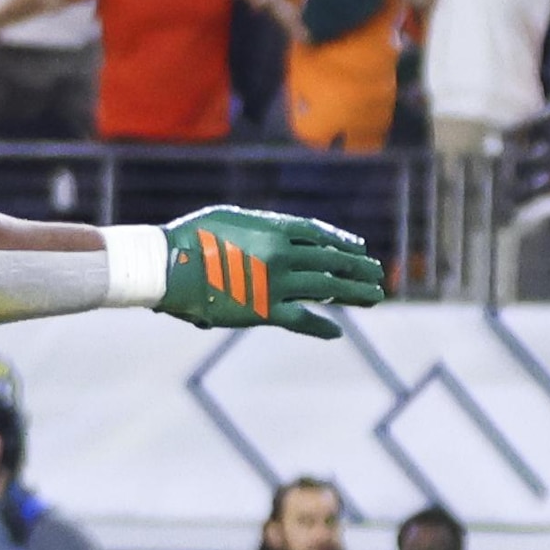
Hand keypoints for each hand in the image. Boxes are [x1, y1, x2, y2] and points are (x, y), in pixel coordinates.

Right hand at [154, 204, 389, 336]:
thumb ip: (258, 227)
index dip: (342, 242)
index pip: (320, 235)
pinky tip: (336, 331)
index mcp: (275, 228)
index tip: (358, 249)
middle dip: (358, 268)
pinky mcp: (264, 311)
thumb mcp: (230, 218)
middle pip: (332, 260)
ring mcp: (277, 283)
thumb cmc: (191, 237)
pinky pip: (302, 320)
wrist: (171, 266)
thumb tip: (275, 237)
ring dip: (354, 292)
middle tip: (377, 274)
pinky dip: (321, 326)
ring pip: (327, 287)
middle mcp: (284, 254)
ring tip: (374, 296)